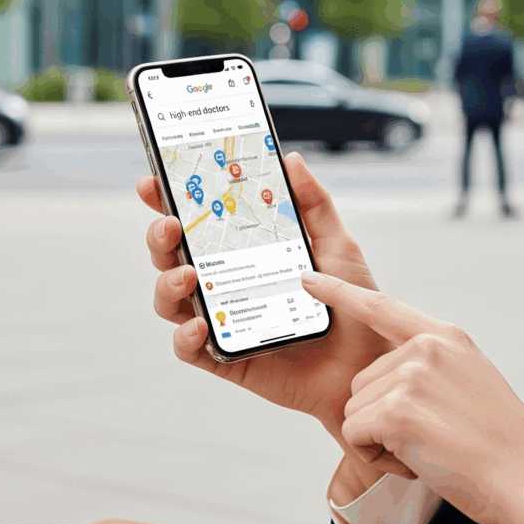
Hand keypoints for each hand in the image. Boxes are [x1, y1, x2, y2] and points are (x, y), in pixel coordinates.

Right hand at [137, 153, 394, 462]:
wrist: (370, 363)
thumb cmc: (353, 304)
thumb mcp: (337, 245)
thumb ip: (314, 204)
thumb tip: (291, 159)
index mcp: (245, 252)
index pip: (198, 223)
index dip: (168, 202)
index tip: (154, 182)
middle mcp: (226, 283)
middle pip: (173, 256)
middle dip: (160, 237)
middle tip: (170, 224)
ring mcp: (224, 320)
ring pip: (171, 300)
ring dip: (167, 283)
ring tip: (187, 275)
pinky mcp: (227, 358)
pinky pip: (190, 349)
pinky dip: (186, 336)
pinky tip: (200, 324)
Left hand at [301, 272, 523, 523]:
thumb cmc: (501, 444)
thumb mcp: (471, 381)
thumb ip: (432, 367)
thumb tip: (390, 380)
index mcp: (446, 337)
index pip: (382, 306)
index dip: (340, 292)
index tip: (310, 280)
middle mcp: (425, 347)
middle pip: (361, 380)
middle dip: (381, 416)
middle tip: (429, 436)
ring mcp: (410, 375)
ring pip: (355, 410)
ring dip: (379, 438)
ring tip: (429, 448)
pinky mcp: (396, 410)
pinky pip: (355, 435)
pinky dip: (376, 456)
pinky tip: (417, 460)